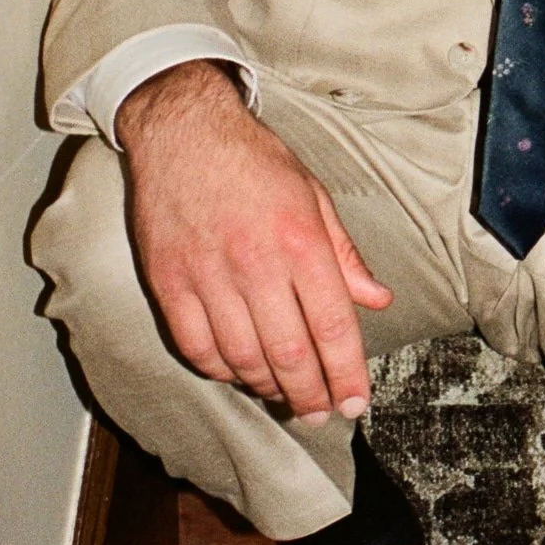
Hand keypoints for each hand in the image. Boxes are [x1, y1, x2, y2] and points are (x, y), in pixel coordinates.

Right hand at [115, 60, 391, 422]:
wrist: (182, 130)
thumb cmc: (254, 161)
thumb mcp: (314, 195)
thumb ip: (344, 254)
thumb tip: (377, 298)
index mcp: (300, 240)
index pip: (333, 324)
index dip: (346, 373)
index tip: (354, 403)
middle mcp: (255, 262)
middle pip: (289, 352)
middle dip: (310, 394)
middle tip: (320, 414)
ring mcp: (207, 274)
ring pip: (242, 357)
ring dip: (267, 387)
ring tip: (285, 396)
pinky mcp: (167, 281)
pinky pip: (196, 346)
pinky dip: (220, 370)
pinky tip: (238, 373)